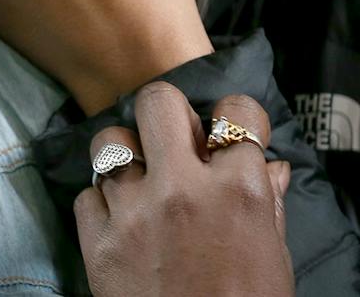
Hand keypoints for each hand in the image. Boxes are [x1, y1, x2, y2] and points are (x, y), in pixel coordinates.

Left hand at [76, 83, 291, 296]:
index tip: (229, 134)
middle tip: (174, 142)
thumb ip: (267, 204)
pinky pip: (86, 194)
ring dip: (125, 158)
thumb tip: (272, 166)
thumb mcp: (273, 259)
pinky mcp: (97, 240)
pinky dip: (102, 206)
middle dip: (167, 116)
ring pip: (108, 141)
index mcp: (238, 193)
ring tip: (141, 183)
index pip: (236, 112)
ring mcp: (133, 212)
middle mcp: (182, 190)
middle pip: (157, 101)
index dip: (234, 119)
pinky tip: (122, 224)